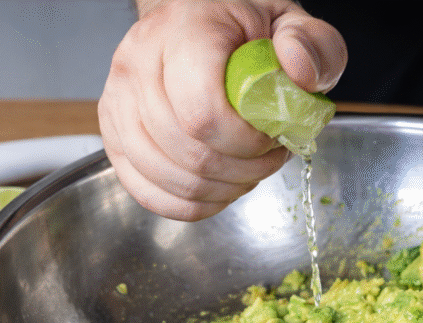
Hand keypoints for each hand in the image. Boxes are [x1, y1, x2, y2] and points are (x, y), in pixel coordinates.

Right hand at [98, 0, 346, 220]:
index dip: (245, 144)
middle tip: (267, 159)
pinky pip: (146, 192)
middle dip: (239, 171)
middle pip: (186, 153)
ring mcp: (116, 102)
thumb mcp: (289, 21)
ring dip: (216, 189)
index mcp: (182, 32)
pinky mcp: (111, 135)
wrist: (192, 20)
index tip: (273, 139)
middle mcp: (136, 65)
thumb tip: (300, 75)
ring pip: (165, 177)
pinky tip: (217, 189)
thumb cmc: (238, 26)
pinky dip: (187, 204)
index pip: (202, 114)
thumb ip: (311, 43)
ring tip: (245, 172)